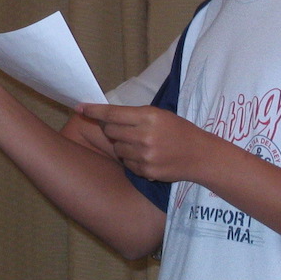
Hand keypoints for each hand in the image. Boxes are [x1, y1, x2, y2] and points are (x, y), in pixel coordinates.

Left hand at [80, 103, 210, 182]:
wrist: (200, 156)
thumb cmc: (179, 131)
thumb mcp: (159, 115)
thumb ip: (134, 116)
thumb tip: (105, 116)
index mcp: (149, 116)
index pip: (113, 113)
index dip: (94, 111)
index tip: (80, 108)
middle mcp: (145, 135)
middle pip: (110, 131)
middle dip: (111, 129)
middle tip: (124, 129)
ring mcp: (145, 155)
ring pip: (117, 148)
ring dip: (122, 145)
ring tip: (140, 144)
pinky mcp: (146, 171)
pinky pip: (127, 163)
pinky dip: (132, 159)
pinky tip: (147, 156)